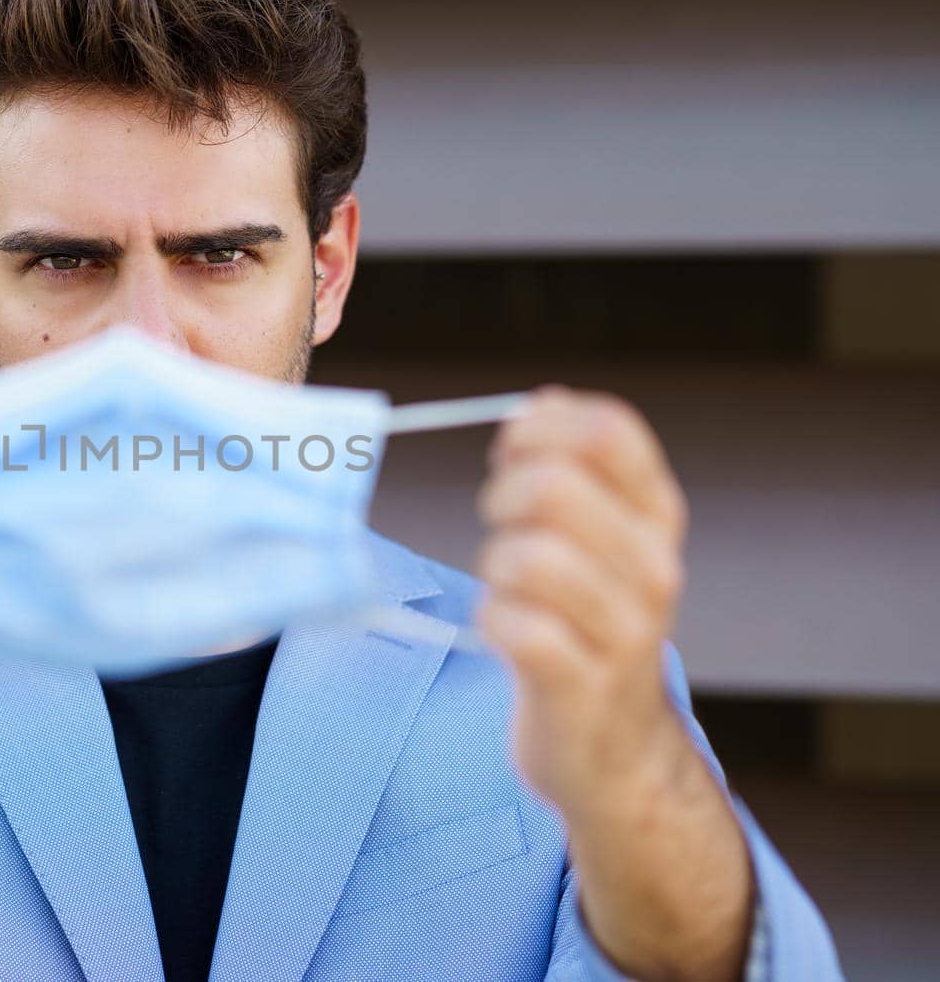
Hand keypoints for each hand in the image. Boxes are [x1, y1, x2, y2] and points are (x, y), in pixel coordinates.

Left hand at [475, 385, 689, 814]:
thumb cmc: (588, 624)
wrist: (614, 750)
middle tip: (501, 527)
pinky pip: (516, 628)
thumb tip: (545, 399)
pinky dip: (493, 622)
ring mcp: (625, 632)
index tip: (512, 451)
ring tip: (507, 587)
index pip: (609, 431)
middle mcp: (653, 568)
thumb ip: (576, 469)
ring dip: (496, 567)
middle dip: (505, 496)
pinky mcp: (582, 688)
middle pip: (556, 486)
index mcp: (658, 516)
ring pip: (530, 557)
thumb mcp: (600, 540)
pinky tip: (505, 633)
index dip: (542, 427)